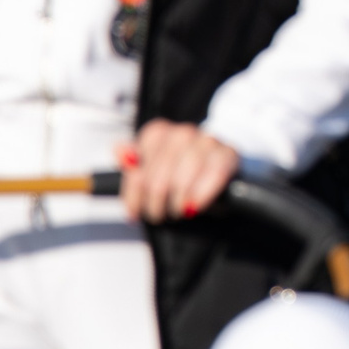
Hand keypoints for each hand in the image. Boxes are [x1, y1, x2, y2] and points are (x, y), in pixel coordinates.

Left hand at [118, 120, 239, 223]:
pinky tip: (194, 206)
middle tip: (159, 215)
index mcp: (158, 134)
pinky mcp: (229, 153)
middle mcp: (182, 133)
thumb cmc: (179, 175)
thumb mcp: (151, 173)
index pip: (138, 170)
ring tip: (177, 211)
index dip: (135, 194)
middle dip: (156, 204)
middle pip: (158, 179)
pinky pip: (214, 174)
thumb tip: (120, 150)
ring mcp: (207, 141)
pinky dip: (201, 195)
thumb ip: (133, 166)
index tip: (135, 212)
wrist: (217, 172)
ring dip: (177, 203)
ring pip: (183, 180)